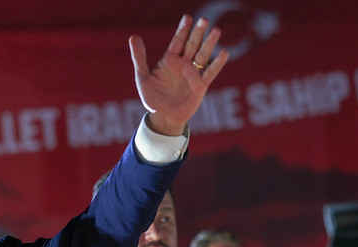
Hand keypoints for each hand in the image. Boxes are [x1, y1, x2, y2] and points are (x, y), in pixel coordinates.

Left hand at [129, 14, 228, 135]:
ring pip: (203, 55)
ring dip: (209, 44)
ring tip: (216, 30)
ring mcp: (193, 74)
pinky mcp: (200, 86)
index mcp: (170, 60)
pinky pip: (209, 73)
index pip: (178, 41)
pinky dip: (217, 64)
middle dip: (198, 33)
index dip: (182, 30)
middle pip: (192, 45)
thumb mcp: (143, 77)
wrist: (163, 117)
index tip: (187, 17)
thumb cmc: (153, 98)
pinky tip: (224, 53)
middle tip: (203, 20)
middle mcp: (183, 64)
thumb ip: (139, 57)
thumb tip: (133, 36)